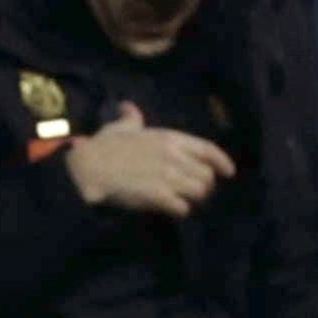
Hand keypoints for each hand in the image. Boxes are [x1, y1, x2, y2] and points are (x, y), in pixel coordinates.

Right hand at [65, 103, 236, 216]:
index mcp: (170, 138)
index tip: (229, 172)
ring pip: (199, 192)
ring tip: (184, 200)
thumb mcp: (120, 127)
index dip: (222, 161)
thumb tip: (128, 107)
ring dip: (194, 198)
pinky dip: (180, 210)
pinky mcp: (159, 196)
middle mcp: (175, 157)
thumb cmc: (103, 146)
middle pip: (207, 175)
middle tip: (195, 191)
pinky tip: (171, 209)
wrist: (89, 167)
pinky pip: (183, 207)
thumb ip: (131, 118)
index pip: (208, 149)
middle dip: (204, 185)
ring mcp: (168, 177)